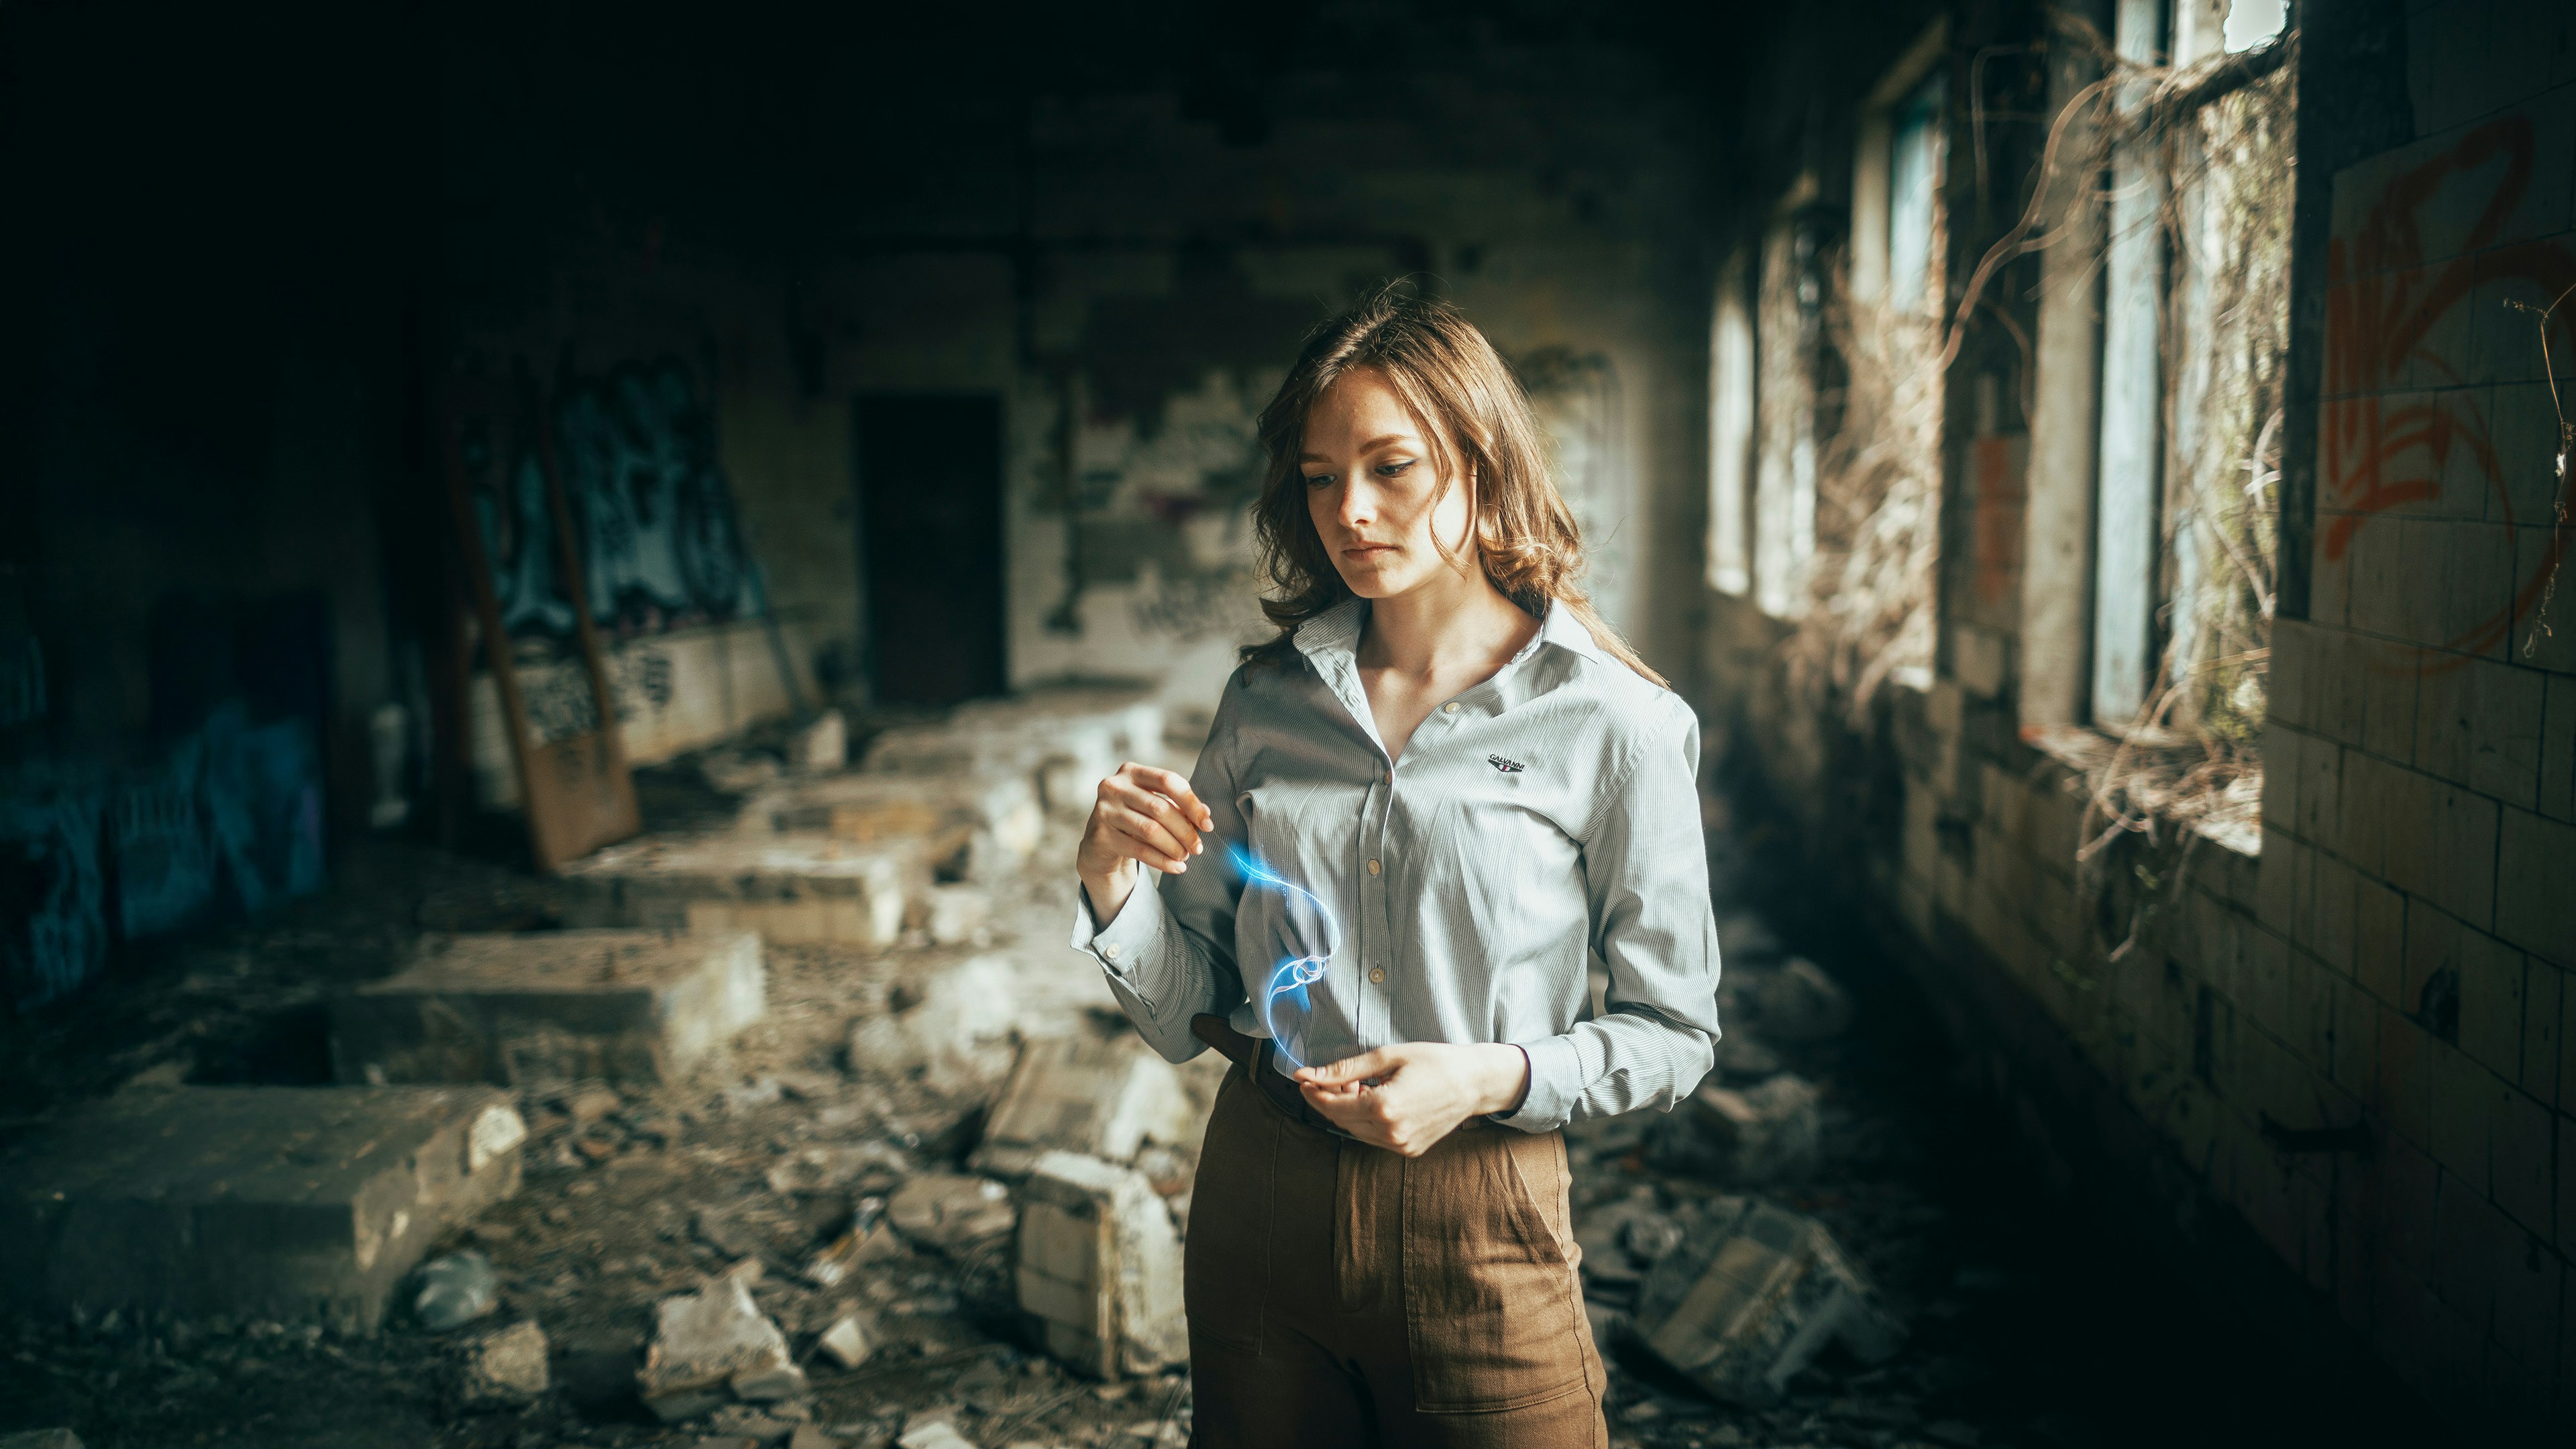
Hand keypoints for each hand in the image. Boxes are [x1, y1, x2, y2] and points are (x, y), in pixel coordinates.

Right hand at [1076, 763, 1214, 922]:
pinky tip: (1176, 867)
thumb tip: (1205, 814)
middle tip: (1198, 848)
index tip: (1208, 825)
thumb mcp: (1154, 808)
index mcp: (1131, 771)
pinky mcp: (1100, 835)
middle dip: (1185, 831)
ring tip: (1185, 857)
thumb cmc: (1133, 820)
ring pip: (1150, 830)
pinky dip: (1162, 861)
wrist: (1099, 844)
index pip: (1168, 781)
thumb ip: (1178, 807)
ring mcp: (1104, 810)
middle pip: (1160, 808)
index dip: (1191, 803)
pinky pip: (1139, 850)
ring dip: (1174, 847)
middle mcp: (1114, 786)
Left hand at [1294, 1042, 1529, 1156]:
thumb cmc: (1436, 1063)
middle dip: (1332, 1100)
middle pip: (1342, 1120)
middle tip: (1337, 1078)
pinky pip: (1375, 1137)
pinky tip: (1377, 1099)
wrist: (1475, 1083)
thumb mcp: (1388, 1057)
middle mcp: (1391, 1133)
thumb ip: (1346, 1069)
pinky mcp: (1409, 1150)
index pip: (1333, 1107)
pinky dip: (1368, 1120)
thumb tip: (1309, 1075)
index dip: (1315, 1093)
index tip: (1304, 1079)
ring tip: (1362, 1086)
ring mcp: (1401, 1146)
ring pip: (1357, 1131)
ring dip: (1350, 1110)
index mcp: (1385, 1108)